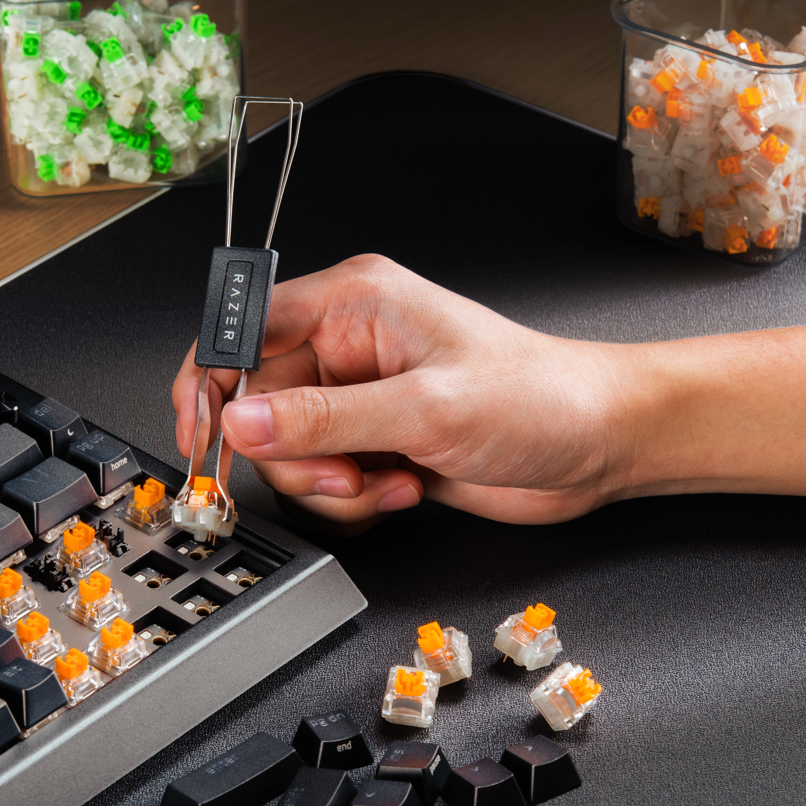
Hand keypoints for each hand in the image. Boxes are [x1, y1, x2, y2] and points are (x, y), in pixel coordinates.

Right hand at [171, 254, 643, 527]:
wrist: (601, 444)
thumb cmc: (541, 398)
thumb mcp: (426, 410)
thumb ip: (324, 419)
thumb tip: (242, 421)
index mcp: (352, 303)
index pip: (242, 329)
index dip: (210, 381)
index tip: (204, 435)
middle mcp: (348, 346)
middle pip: (258, 407)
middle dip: (295, 455)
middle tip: (346, 471)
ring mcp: (362, 399)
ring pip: (288, 454)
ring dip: (330, 485)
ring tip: (387, 480)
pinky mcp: (376, 444)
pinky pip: (324, 484)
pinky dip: (354, 502)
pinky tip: (403, 490)